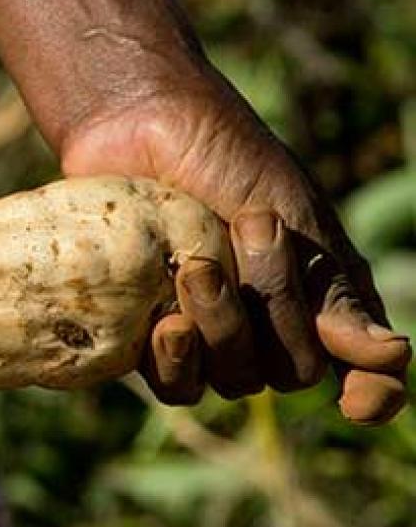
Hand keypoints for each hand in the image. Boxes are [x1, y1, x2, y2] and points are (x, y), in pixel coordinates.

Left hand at [61, 78, 411, 422]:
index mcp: (319, 296)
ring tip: (195, 265)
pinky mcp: (149, 334)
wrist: (138, 124)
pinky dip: (174, 358)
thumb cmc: (226, 158)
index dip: (371, 394)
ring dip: (221, 328)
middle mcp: (268, 326)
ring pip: (232, 379)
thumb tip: (388, 358)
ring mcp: (208, 334)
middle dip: (275, 304)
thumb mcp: (290, 214)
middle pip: (290, 370)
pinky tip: (165, 322)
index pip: (364, 371)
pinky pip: (173, 384)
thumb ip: (329, 291)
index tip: (360, 402)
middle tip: (250, 226)